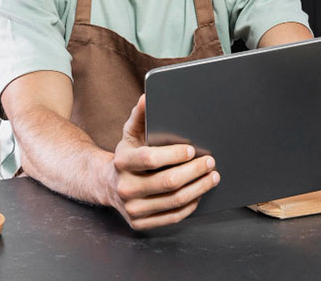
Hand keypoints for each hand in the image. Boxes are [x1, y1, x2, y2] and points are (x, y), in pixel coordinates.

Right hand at [108, 95, 219, 229]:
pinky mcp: (140, 223)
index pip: (151, 159)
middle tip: (211, 162)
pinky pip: (172, 217)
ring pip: (174, 201)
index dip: (175, 154)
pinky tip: (200, 194)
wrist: (107, 184)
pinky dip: (191, 205)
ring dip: (199, 188)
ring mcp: (132, 209)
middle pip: (168, 182)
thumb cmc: (128, 154)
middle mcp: (124, 188)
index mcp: (122, 162)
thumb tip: (147, 97)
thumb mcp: (130, 133)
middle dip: (194, 171)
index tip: (193, 149)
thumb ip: (140, 116)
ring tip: (212, 177)